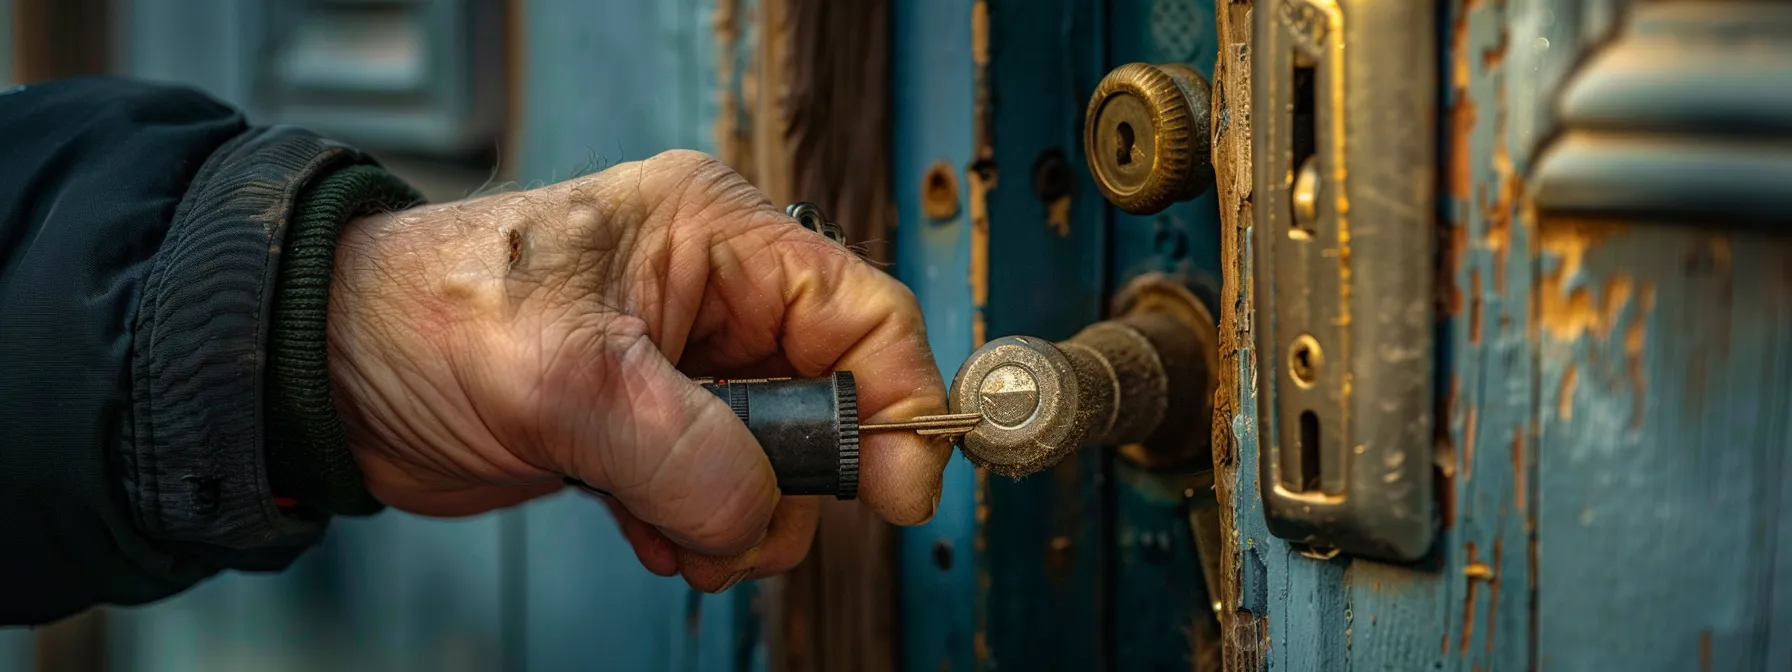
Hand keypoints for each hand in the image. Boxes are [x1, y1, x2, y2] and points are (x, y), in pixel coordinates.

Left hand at [325, 150, 950, 589]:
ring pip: (778, 464)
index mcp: (717, 235)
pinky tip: (646, 530)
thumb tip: (758, 516)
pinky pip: (719, 494)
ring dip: (737, 519)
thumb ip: (681, 448)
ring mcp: (686, 367)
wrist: (333, 374)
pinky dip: (697, 530)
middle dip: (795, 482)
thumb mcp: (564, 372)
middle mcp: (717, 298)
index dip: (899, 402)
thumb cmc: (425, 312)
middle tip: (740, 525)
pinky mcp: (651, 427)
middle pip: (830, 401)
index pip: (861, 313)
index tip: (904, 489)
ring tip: (671, 532)